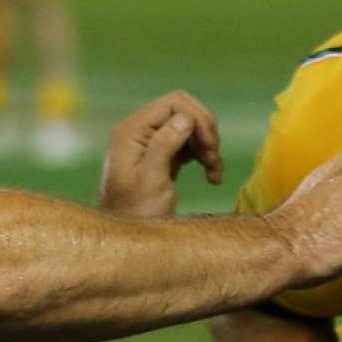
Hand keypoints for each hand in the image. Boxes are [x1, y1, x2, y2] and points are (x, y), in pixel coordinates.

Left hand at [97, 90, 222, 218]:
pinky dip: (205, 156)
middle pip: (184, 110)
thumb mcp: (151, 179)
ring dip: (208, 146)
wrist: (128, 238)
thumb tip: (185, 118)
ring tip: (214, 172)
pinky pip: (190, 144)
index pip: (174, 103)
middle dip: (205, 131)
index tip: (210, 148)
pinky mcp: (163, 157)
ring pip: (191, 127)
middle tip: (213, 158)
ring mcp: (151, 143)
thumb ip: (164, 145)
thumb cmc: (135, 212)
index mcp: (132, 131)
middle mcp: (140, 131)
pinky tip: (211, 176)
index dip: (198, 119)